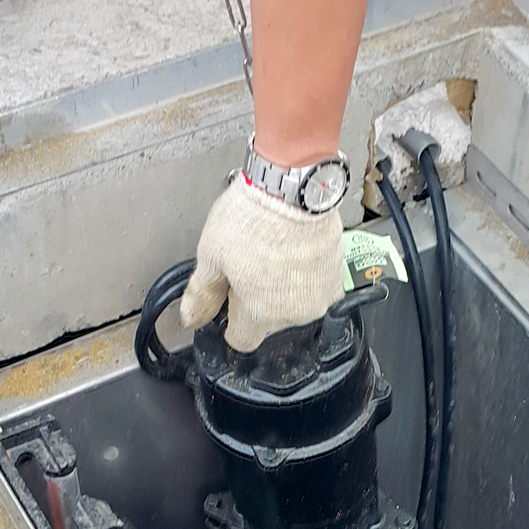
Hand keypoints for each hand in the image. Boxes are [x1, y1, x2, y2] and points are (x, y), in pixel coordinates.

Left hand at [181, 174, 345, 353]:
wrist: (296, 188)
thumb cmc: (256, 216)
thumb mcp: (212, 255)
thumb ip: (201, 293)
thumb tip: (191, 316)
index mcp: (260, 314)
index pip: (241, 340)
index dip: (230, 320)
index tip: (227, 301)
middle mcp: (294, 312)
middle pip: (268, 321)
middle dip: (256, 299)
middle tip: (247, 265)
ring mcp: (319, 295)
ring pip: (294, 303)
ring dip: (283, 288)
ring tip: (272, 253)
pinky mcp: (336, 275)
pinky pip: (316, 286)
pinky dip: (305, 275)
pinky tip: (293, 251)